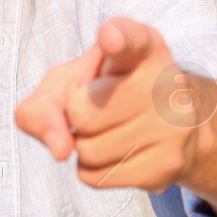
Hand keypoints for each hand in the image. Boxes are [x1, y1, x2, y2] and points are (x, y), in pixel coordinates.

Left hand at [16, 17, 212, 192]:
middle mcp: (165, 82)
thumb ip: (43, 106)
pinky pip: (97, 177)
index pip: (130, 39)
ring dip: (83, 145)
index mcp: (141, 46)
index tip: (109, 39)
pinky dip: (93, 168)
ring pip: (88, 151)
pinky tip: (118, 151)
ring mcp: (173, 126)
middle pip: (81, 112)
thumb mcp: (65, 83)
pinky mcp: (168, 165)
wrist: (165, 124)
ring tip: (110, 128)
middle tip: (100, 105)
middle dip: (75, 115)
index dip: (117, 39)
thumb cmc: (103, 92)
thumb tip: (61, 150)